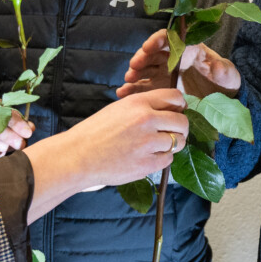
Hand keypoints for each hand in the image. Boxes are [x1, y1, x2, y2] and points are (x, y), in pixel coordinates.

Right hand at [0, 103, 33, 159]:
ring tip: (10, 148)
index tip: (28, 133)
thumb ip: (20, 121)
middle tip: (20, 144)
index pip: (1, 112)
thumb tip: (29, 129)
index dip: (16, 123)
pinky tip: (0, 152)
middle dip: (9, 137)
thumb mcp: (9, 115)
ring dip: (0, 146)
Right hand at [21, 89, 189, 222]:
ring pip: (178, 142)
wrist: (78, 156)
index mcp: (138, 103)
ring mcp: (148, 143)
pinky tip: (147, 157)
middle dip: (181, 128)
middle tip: (173, 133)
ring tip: (157, 146)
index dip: (180, 106)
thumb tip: (171, 110)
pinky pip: (168, 159)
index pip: (175, 97)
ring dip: (172, 145)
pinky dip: (162, 159)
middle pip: (181, 121)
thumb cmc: (96, 132)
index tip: (178, 112)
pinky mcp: (147, 164)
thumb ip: (144, 107)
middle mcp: (146, 120)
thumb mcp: (119, 109)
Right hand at [117, 30, 240, 100]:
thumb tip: (217, 65)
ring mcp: (164, 74)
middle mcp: (172, 59)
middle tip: (133, 67)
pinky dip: (133, 90)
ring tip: (127, 82)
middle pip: (152, 54)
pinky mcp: (159, 89)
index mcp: (187, 49)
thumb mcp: (228, 74)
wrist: (222, 100)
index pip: (170, 39)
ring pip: (145, 70)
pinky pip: (143, 87)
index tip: (148, 47)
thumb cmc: (225, 82)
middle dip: (141, 59)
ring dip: (134, 74)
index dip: (158, 40)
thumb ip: (222, 69)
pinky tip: (124, 94)